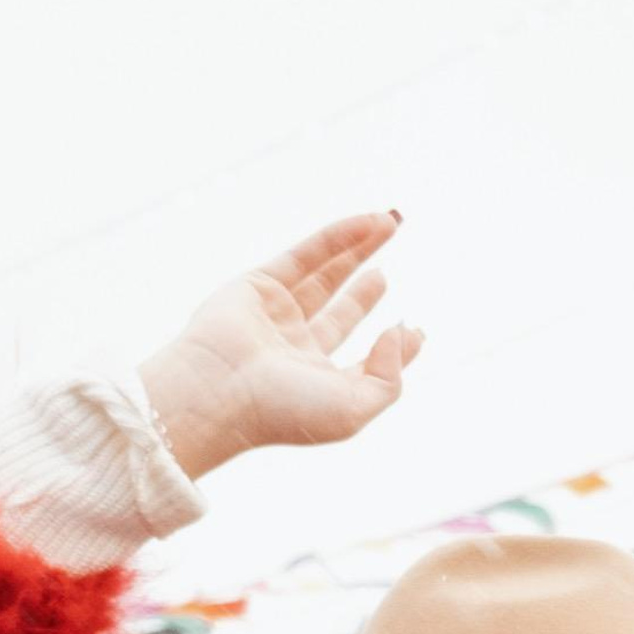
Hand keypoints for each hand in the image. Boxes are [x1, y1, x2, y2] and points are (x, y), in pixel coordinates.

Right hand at [139, 212, 423, 480]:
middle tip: (386, 275)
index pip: (361, 362)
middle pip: (339, 313)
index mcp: (317, 386)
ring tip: (389, 225)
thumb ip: (388, 378)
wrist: (218, 392)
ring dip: (358, 250)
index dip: (392, 348)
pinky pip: (307, 254)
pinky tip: (369, 222)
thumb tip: (400, 332)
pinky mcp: (259, 284)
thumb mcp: (353, 410)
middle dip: (365, 292)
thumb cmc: (283, 411)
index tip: (416, 333)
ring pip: (324, 276)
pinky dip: (339, 236)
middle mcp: (295, 351)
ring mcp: (276, 315)